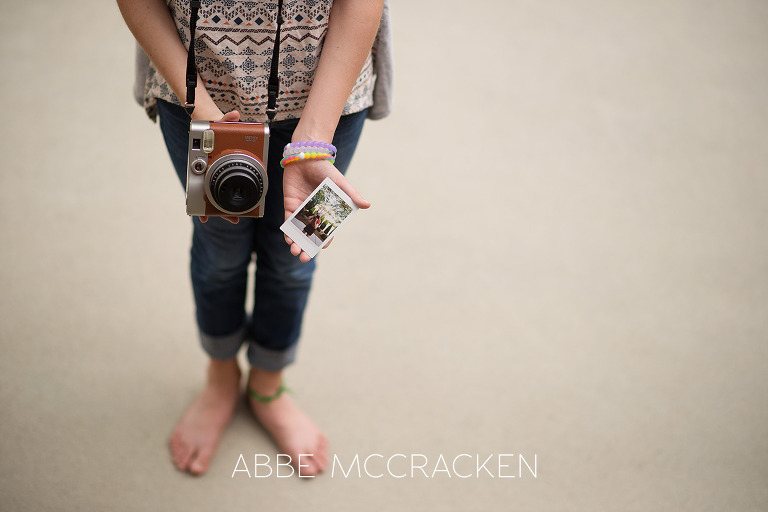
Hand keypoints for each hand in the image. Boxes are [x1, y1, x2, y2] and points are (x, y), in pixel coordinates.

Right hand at [196, 109, 241, 224]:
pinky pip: (226, 187)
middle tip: (232, 220)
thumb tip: (236, 115)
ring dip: (224, 208)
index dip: (197, 203)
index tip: (202, 218)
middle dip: (217, 211)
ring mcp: (216, 173)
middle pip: (209, 195)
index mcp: (203, 163)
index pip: (197, 185)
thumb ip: (227, 118)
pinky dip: (228, 199)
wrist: (214, 124)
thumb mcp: (220, 121)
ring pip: (217, 195)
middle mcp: (207, 171)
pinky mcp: (225, 172)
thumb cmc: (213, 125)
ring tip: (235, 218)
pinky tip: (235, 207)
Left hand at [283, 159, 369, 261]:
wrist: (306, 156)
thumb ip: (352, 195)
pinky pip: (288, 221)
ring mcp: (302, 210)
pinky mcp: (290, 205)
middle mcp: (315, 213)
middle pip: (311, 234)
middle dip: (307, 247)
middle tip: (303, 257)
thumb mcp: (340, 183)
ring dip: (296, 242)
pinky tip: (288, 238)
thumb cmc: (324, 169)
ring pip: (298, 231)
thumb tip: (367, 205)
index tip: (321, 248)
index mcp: (328, 211)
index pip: (326, 230)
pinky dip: (288, 231)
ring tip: (295, 250)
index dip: (324, 241)